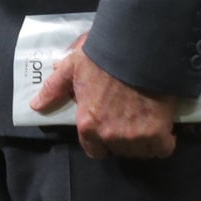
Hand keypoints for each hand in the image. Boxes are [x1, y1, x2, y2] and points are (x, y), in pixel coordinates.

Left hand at [30, 34, 178, 159]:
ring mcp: (135, 137)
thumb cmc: (103, 56)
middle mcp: (110, 136)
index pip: (94, 150)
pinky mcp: (158, 133)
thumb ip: (54, 89)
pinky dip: (165, 140)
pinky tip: (164, 128)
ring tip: (146, 122)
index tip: (109, 129)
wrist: (139, 49)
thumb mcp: (72, 68)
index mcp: (88, 124)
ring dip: (144, 141)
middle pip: (119, 150)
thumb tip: (36, 105)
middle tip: (130, 119)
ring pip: (141, 151)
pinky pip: (163, 148)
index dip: (101, 142)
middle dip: (123, 139)